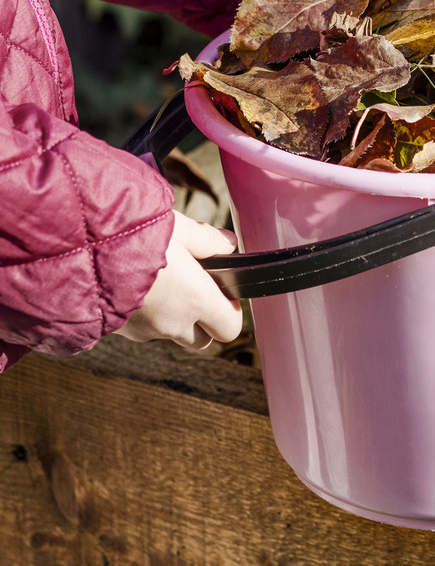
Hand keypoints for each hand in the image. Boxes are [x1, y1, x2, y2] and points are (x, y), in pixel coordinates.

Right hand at [116, 211, 242, 349]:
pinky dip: (144, 314)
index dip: (230, 310)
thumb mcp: (177, 226)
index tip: (221, 288)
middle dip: (203, 319)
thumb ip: (206, 239)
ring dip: (171, 316)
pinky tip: (132, 285)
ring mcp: (143, 331)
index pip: (231, 327)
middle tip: (193, 287)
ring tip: (159, 280)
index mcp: (197, 299)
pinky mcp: (117, 331)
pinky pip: (141, 329)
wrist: (71, 251)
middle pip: (203, 339)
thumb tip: (228, 244)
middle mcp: (173, 323)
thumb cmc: (131, 235)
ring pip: (170, 333)